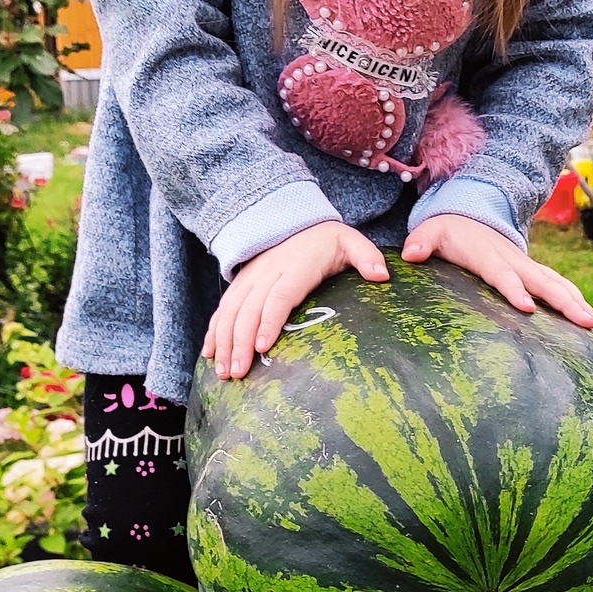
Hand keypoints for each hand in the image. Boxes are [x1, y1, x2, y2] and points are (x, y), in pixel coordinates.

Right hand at [202, 219, 389, 379]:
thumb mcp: (351, 242)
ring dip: (224, 342)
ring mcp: (250, 279)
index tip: (262, 346)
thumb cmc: (327, 240)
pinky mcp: (240, 284)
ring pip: (231, 312)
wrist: (293, 218)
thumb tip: (382, 276)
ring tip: (225, 372)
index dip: (269, 321)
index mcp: (296, 267)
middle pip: (249, 310)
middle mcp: (268, 273)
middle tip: (239, 373)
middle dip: (240, 342)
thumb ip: (367, 257)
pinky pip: (223, 309)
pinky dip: (214, 332)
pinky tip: (210, 355)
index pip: (280, 296)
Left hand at [401, 211, 592, 328]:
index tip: (527, 308)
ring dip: (577, 302)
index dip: (514, 289)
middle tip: (586, 322)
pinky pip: (557, 284)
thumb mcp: (429, 232)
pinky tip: (589, 319)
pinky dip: (574, 299)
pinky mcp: (532, 271)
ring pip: (556, 283)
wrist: (469, 213)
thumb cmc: (447, 230)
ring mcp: (526, 265)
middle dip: (565, 302)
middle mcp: (513, 260)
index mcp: (487, 255)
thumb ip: (421, 242)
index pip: (502, 274)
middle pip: (542, 282)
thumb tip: (410, 253)